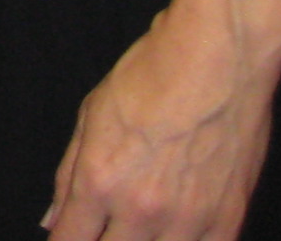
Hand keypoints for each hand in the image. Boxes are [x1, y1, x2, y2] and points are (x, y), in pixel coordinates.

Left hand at [42, 4, 277, 239]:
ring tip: (138, 228)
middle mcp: (141, 209)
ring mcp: (188, 221)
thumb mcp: (91, 116)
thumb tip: (53, 220)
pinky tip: (172, 234)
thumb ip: (68, 176)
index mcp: (99, 180)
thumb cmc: (151, 75)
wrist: (219, 58)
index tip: (66, 238)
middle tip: (103, 227)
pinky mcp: (228, 221)